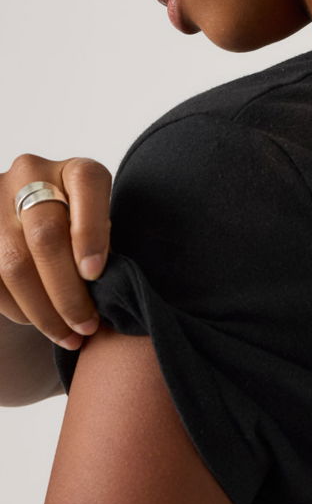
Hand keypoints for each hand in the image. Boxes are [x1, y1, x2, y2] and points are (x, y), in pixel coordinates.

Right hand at [0, 155, 111, 349]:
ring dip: (42, 310)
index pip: (86, 185)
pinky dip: (17, 307)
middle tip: (86, 325)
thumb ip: (102, 241)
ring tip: (67, 335)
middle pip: (45, 235)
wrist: (34, 211)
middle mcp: (31, 173)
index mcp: (75, 169)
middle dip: (67, 291)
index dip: (91, 232)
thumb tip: (104, 290)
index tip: (96, 274)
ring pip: (14, 262)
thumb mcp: (100, 223)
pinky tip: (37, 320)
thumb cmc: (81, 226)